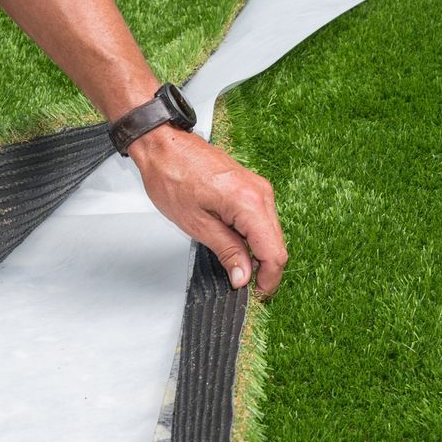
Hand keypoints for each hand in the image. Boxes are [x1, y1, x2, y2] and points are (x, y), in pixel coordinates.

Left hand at [128, 125, 287, 294]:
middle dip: (264, 269)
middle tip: (244, 286)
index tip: (257, 295)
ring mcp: (259, 188)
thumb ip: (227, 251)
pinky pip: (262, 220)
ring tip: (235, 266)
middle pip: (276, 244)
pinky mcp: (252, 187)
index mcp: (250, 203)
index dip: (268, 280)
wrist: (164, 146)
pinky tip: (235, 245)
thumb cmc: (172, 177)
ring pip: (270, 233)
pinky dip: (253, 237)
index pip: (274, 253)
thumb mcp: (197, 225)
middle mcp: (261, 193)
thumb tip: (243, 277)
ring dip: (258, 253)